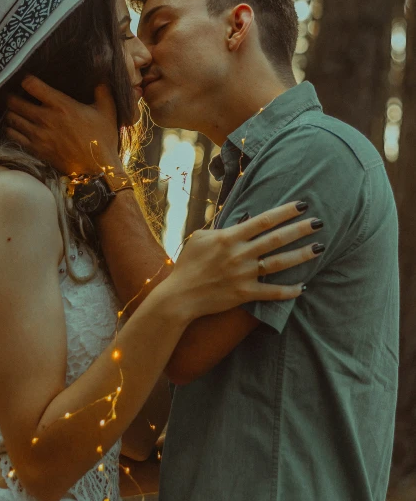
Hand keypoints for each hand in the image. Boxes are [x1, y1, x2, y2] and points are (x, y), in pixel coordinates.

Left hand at [5, 77, 122, 174]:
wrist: (97, 169)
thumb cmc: (102, 139)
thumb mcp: (107, 111)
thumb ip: (102, 91)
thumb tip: (101, 77)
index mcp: (62, 105)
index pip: (32, 85)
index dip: (26, 80)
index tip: (27, 80)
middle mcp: (46, 118)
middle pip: (15, 102)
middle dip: (12, 97)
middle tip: (13, 95)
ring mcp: (39, 135)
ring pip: (12, 119)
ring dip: (11, 113)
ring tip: (13, 111)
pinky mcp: (36, 150)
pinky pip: (14, 137)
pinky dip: (11, 130)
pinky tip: (15, 128)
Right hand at [155, 202, 323, 321]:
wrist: (180, 296)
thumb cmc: (188, 264)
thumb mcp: (200, 238)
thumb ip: (221, 229)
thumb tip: (240, 222)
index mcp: (229, 237)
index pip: (263, 220)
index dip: (284, 212)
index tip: (302, 204)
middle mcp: (239, 254)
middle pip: (276, 239)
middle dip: (300, 229)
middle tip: (320, 222)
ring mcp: (243, 275)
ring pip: (279, 264)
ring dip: (301, 255)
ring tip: (319, 248)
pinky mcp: (244, 294)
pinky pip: (271, 292)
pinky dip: (288, 291)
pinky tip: (303, 286)